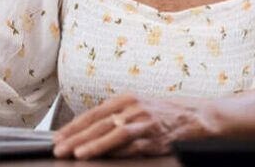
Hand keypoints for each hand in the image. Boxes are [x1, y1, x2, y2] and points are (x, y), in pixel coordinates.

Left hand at [52, 93, 208, 158]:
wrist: (197, 115)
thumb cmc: (162, 113)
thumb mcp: (136, 107)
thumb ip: (114, 117)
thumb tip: (86, 132)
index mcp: (126, 99)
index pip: (93, 114)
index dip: (74, 126)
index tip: (57, 137)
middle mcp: (134, 108)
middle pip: (99, 124)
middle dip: (76, 138)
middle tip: (58, 148)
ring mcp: (146, 123)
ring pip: (115, 134)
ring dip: (94, 145)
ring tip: (77, 153)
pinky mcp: (157, 138)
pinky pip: (135, 146)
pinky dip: (119, 151)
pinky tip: (106, 157)